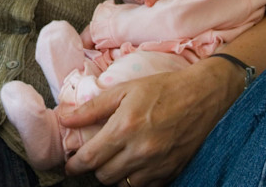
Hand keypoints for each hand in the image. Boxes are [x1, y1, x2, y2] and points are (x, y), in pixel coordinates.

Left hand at [58, 59, 240, 185]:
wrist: (201, 96)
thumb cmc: (160, 89)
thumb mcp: (122, 90)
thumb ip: (91, 108)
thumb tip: (64, 119)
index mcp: (124, 128)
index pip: (90, 158)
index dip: (75, 165)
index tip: (69, 165)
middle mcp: (140, 151)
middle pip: (104, 176)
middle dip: (93, 168)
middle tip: (92, 158)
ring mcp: (157, 164)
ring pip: (124, 185)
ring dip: (114, 175)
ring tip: (112, 160)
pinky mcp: (172, 171)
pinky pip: (145, 186)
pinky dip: (135, 179)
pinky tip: (133, 164)